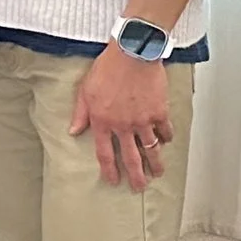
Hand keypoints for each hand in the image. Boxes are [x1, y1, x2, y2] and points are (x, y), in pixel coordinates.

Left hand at [70, 45, 175, 191]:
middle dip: (135, 176)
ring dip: (155, 163)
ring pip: (150, 149)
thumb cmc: (108, 68)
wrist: (132, 53)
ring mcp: (143, 121)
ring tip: (157, 173)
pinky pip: (164, 131)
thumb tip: (74, 131)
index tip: (113, 181)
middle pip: (130, 158)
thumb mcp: (85, 90)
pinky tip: (166, 142)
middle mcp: (123, 126)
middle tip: (139, 187)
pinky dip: (166, 138)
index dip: (109, 170)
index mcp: (102, 122)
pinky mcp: (159, 113)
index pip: (104, 153)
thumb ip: (80, 114)